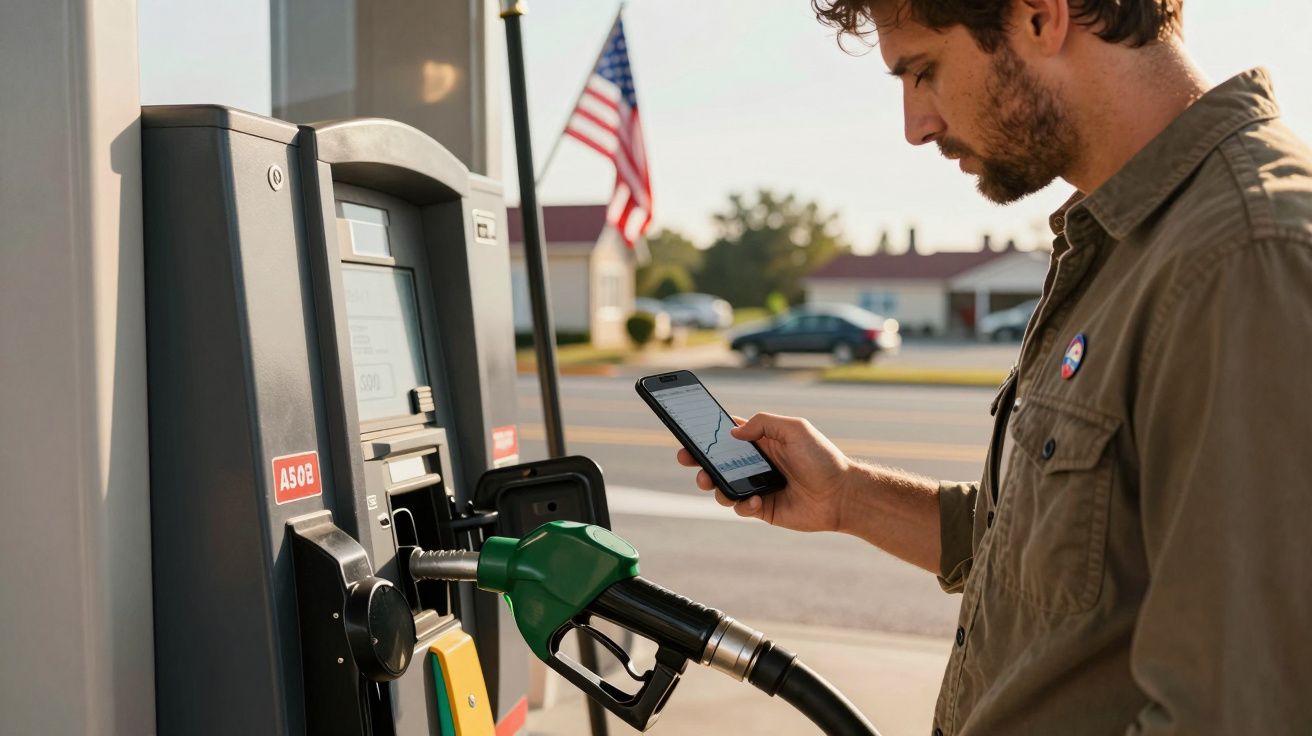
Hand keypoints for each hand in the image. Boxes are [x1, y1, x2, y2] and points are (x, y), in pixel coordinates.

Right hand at [675, 413, 852, 531]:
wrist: (842, 495)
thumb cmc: (822, 458)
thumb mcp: (795, 429)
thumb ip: (763, 424)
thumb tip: (733, 431)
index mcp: (762, 441)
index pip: (727, 435)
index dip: (706, 434)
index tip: (688, 433)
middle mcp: (755, 463)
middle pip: (716, 462)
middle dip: (697, 460)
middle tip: (686, 459)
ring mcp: (756, 486)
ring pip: (721, 486)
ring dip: (712, 484)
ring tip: (712, 483)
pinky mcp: (762, 508)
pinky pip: (740, 507)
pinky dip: (741, 504)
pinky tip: (756, 500)